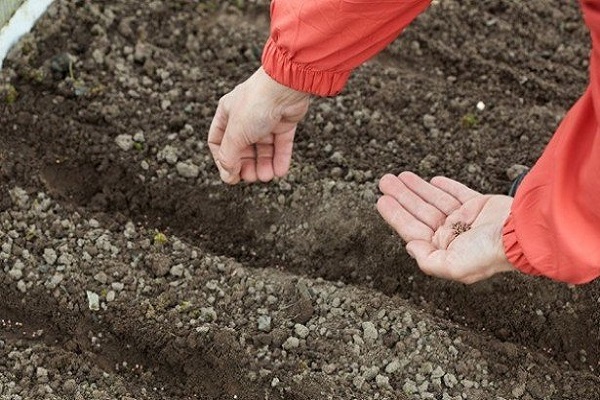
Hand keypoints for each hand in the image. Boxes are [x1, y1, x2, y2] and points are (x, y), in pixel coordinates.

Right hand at [208, 67, 309, 183]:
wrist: (286, 86)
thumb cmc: (256, 104)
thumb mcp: (235, 134)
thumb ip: (229, 157)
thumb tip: (227, 176)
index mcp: (227, 114)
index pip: (219, 142)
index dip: (223, 160)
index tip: (231, 175)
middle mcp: (245, 116)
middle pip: (243, 148)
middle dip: (247, 165)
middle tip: (251, 178)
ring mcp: (266, 119)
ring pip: (263, 148)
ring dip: (264, 165)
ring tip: (267, 177)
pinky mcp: (284, 122)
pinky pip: (280, 145)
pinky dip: (280, 159)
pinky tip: (280, 172)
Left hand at [377, 171, 514, 283]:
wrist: (523, 234)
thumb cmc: (489, 253)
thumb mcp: (453, 266)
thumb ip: (428, 260)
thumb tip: (410, 247)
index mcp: (444, 250)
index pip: (412, 230)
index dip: (395, 215)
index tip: (381, 200)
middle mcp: (453, 236)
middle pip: (420, 212)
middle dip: (401, 197)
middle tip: (384, 181)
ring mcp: (466, 220)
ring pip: (434, 201)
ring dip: (416, 188)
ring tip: (399, 176)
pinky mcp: (480, 205)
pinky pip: (457, 193)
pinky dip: (445, 186)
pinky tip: (431, 180)